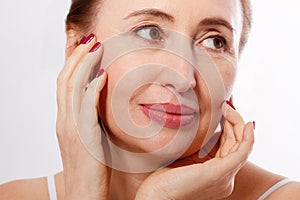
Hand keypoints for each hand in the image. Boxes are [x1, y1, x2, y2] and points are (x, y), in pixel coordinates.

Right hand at [56, 34, 109, 199]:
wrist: (82, 195)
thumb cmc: (88, 169)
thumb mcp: (88, 139)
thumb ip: (90, 119)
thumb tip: (99, 100)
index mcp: (65, 121)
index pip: (65, 84)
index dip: (74, 64)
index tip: (87, 49)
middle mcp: (65, 121)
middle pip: (66, 80)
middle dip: (78, 57)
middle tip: (91, 41)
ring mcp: (71, 129)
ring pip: (72, 88)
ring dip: (84, 65)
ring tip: (97, 49)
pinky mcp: (83, 138)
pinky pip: (86, 108)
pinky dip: (93, 90)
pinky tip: (102, 77)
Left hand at [135, 102, 254, 199]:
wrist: (155, 197)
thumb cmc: (163, 179)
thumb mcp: (184, 158)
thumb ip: (196, 147)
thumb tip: (201, 127)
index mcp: (216, 175)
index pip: (229, 147)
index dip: (229, 126)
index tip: (221, 109)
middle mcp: (225, 178)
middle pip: (237, 144)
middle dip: (233, 121)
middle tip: (224, 104)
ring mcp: (225, 176)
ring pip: (241, 145)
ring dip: (237, 123)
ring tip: (226, 106)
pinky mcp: (221, 173)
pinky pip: (243, 152)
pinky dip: (247, 137)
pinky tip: (246, 123)